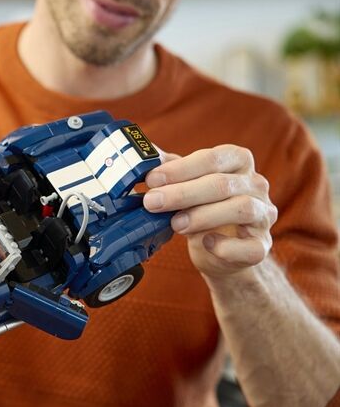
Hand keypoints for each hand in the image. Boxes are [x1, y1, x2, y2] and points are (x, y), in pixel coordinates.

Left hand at [143, 145, 277, 279]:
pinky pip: (251, 247)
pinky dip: (227, 246)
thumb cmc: (202, 208)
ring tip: (175, 224)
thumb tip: (144, 156)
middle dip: (182, 193)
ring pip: (241, 209)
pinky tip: (206, 243)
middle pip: (222, 184)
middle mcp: (256, 184)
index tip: (152, 180)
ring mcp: (263, 215)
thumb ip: (169, 169)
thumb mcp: (186, 184)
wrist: (220, 249)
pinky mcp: (262, 245)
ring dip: (202, 216)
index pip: (212, 158)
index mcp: (237, 161)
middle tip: (152, 202)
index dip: (180, 169)